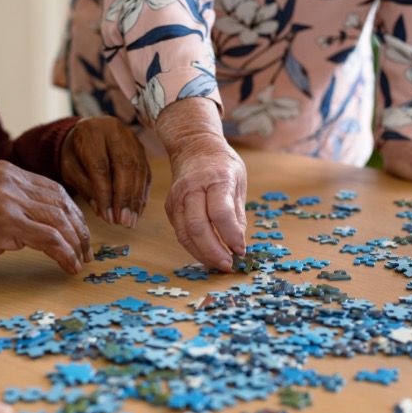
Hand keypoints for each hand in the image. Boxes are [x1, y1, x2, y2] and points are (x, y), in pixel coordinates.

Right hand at [0, 161, 91, 273]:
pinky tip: (69, 265)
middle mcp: (9, 180)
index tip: (83, 233)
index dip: (75, 214)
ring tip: (80, 260)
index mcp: (9, 172)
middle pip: (60, 204)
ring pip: (58, 221)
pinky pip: (48, 238)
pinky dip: (64, 253)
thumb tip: (65, 222)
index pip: (56, 191)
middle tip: (86, 251)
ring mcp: (7, 199)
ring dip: (74, 244)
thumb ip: (26, 203)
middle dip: (79, 230)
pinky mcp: (6, 221)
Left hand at [60, 117, 150, 227]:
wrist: (89, 130)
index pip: (100, 166)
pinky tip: (137, 210)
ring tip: (130, 221)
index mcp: (90, 132)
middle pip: (124, 167)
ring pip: (138, 170)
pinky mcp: (142, 148)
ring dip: (135, 199)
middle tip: (123, 222)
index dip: (105, 194)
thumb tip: (102, 211)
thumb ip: (85, 187)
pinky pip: (145, 172)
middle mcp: (115, 131)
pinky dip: (142, 193)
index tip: (107, 217)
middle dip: (124, 198)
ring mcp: (132, 138)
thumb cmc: (76, 153)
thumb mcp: (70, 168)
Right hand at [156, 99, 246, 271]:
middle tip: (228, 265)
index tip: (241, 251)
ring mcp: (177, 198)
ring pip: (185, 233)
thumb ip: (237, 214)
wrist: (193, 147)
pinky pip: (180, 233)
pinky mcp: (171, 208)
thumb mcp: (239, 181)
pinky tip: (206, 255)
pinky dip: (193, 248)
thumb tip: (238, 245)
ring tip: (218, 265)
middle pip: (198, 226)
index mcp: (215, 178)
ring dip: (202, 254)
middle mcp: (192, 188)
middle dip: (213, 251)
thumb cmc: (221, 164)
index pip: (220, 212)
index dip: (230, 235)